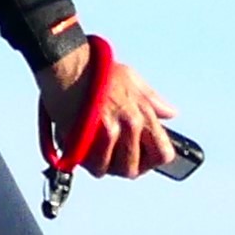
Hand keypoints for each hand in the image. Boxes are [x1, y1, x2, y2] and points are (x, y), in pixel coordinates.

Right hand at [39, 36, 174, 186]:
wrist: (64, 64)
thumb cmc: (95, 69)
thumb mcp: (132, 79)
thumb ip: (153, 100)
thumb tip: (170, 114)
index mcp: (143, 113)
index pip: (163, 154)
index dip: (152, 159)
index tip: (143, 156)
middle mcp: (129, 125)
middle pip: (134, 169)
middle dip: (124, 165)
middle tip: (115, 156)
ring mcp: (106, 134)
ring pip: (112, 171)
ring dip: (104, 165)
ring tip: (98, 151)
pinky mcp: (84, 140)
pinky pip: (91, 166)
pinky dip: (87, 162)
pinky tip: (84, 148)